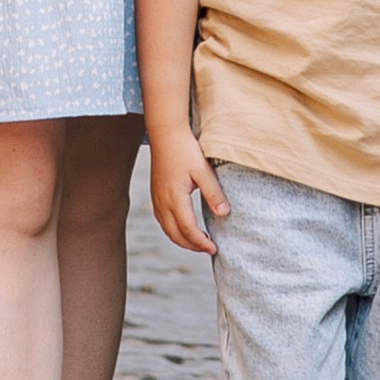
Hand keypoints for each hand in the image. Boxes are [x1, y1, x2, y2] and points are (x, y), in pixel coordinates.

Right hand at [147, 121, 227, 255]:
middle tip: (208, 248)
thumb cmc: (184, 148)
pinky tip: (182, 226)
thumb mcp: (202, 170)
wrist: (165, 131)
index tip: (214, 248)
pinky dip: (172, 229)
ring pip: (166, 229)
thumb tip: (224, 214)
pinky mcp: (154, 192)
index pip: (188, 230)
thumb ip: (213, 193)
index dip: (201, 243)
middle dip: (192, 246)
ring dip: (181, 239)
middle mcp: (162, 201)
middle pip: (175, 234)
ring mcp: (156, 197)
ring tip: (197, 241)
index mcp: (175, 198)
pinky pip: (161, 219)